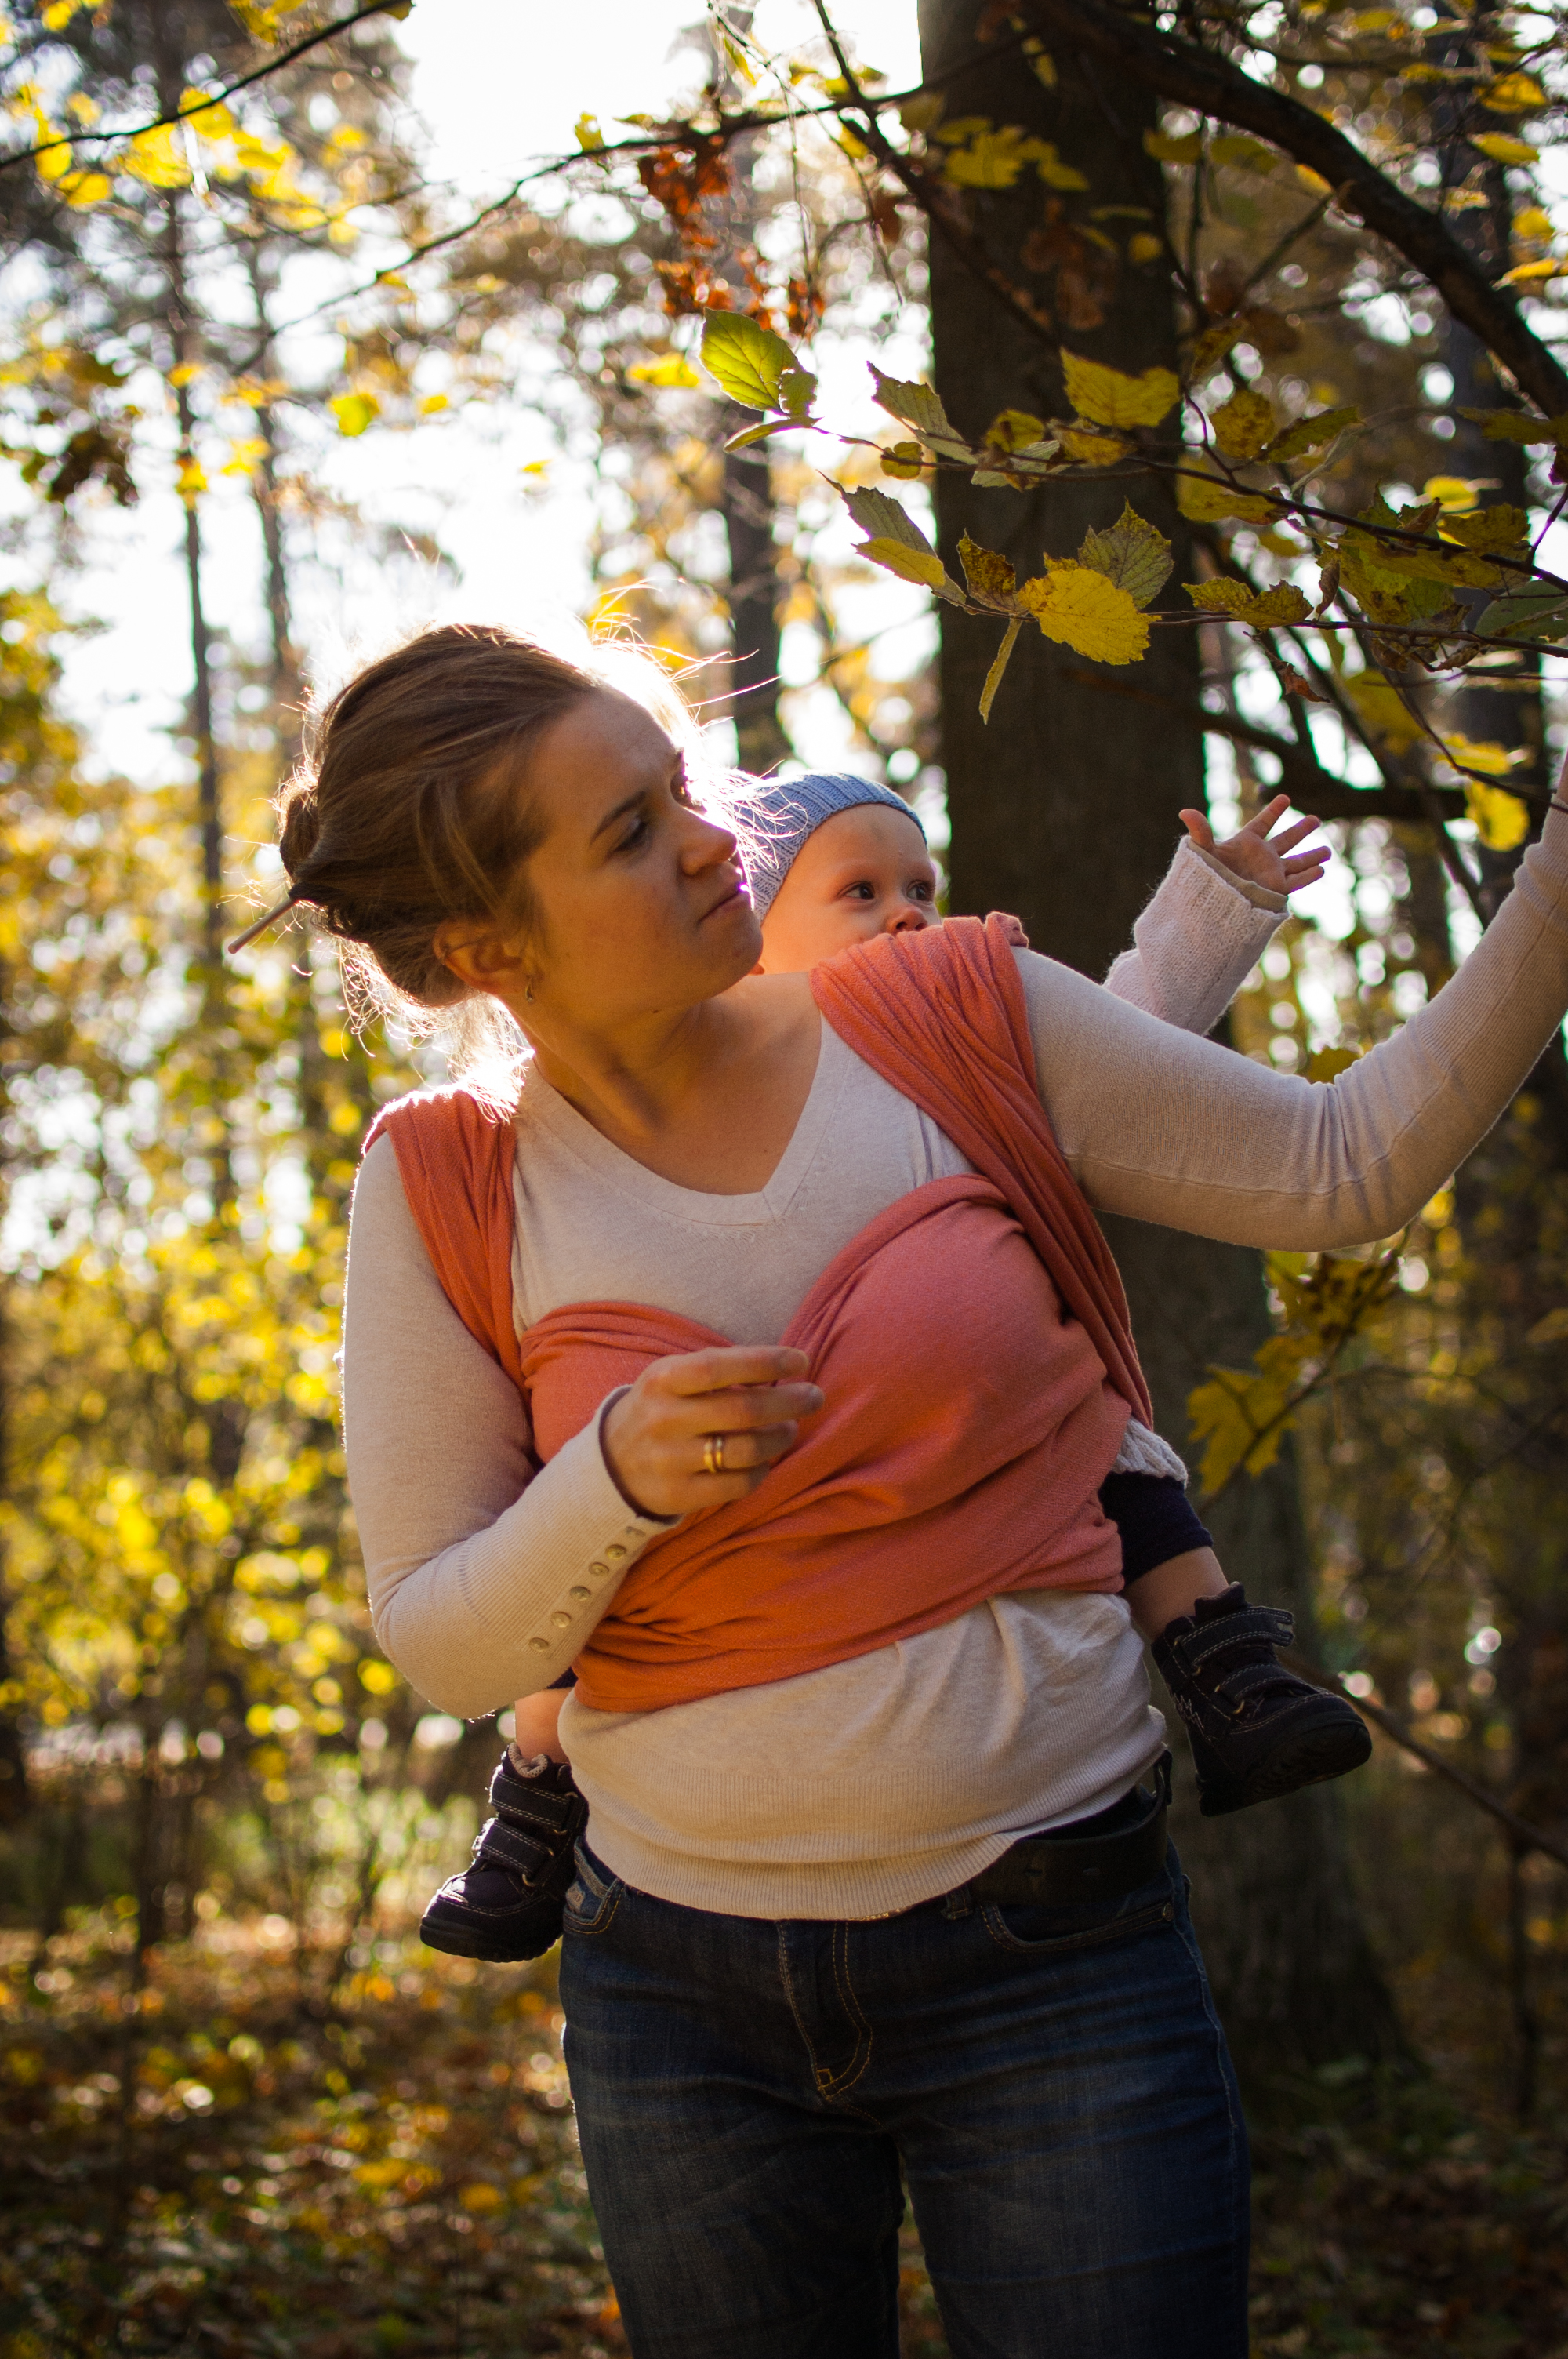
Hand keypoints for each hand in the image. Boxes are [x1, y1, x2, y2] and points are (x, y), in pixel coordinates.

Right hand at [601, 1345, 824, 1519]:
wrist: (612, 1462)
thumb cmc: (662, 1407)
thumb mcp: (674, 1376)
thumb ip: (720, 1369)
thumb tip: (785, 1365)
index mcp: (663, 1380)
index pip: (720, 1366)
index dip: (766, 1361)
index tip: (801, 1361)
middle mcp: (663, 1419)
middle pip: (743, 1411)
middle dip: (789, 1402)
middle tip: (813, 1397)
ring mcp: (669, 1461)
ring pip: (746, 1450)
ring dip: (780, 1438)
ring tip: (789, 1429)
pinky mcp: (678, 1495)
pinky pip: (738, 1485)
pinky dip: (762, 1470)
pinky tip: (765, 1459)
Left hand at [1178, 793, 1328, 895]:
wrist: (1212, 904)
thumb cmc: (1205, 877)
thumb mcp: (1203, 851)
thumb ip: (1200, 830)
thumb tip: (1184, 811)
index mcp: (1245, 843)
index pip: (1262, 823)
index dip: (1273, 811)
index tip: (1286, 798)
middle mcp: (1261, 857)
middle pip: (1286, 840)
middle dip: (1301, 830)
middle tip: (1316, 820)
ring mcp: (1270, 873)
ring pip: (1296, 862)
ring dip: (1312, 856)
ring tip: (1328, 851)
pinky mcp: (1275, 890)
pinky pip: (1296, 881)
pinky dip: (1308, 875)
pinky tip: (1321, 869)